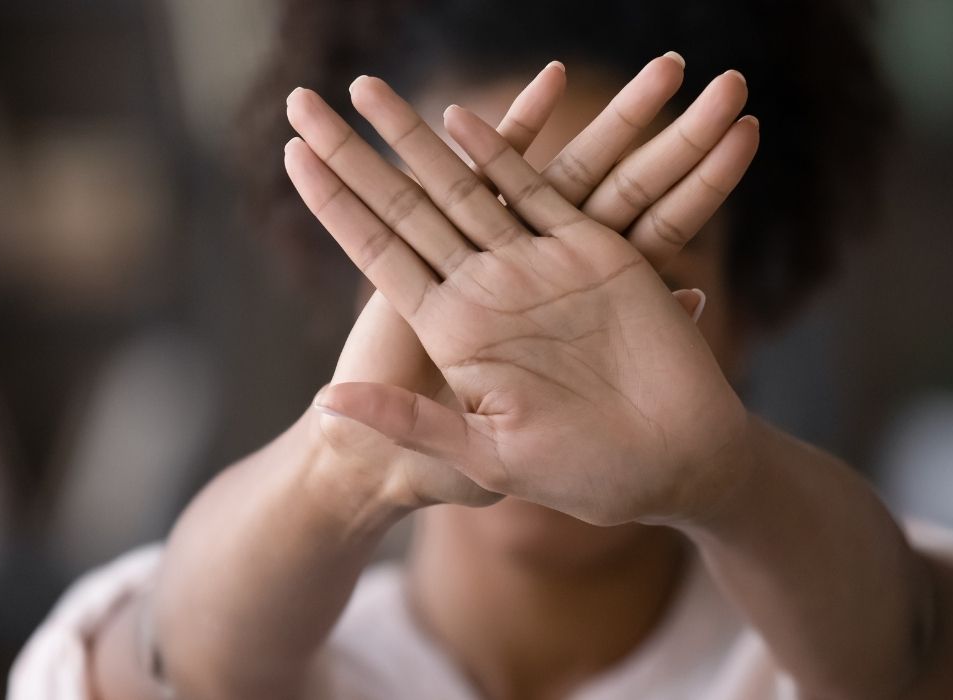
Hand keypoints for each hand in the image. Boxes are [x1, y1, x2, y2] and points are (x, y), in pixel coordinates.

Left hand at [285, 67, 759, 524]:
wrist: (662, 466)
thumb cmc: (575, 474)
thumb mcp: (478, 457)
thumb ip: (408, 420)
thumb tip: (328, 402)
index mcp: (449, 329)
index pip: (376, 250)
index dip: (334, 202)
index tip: (291, 153)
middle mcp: (481, 289)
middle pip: (404, 202)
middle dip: (354, 150)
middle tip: (303, 98)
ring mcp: (531, 266)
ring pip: (463, 181)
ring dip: (416, 133)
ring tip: (367, 85)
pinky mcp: (588, 251)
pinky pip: (538, 189)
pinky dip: (506, 149)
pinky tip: (467, 115)